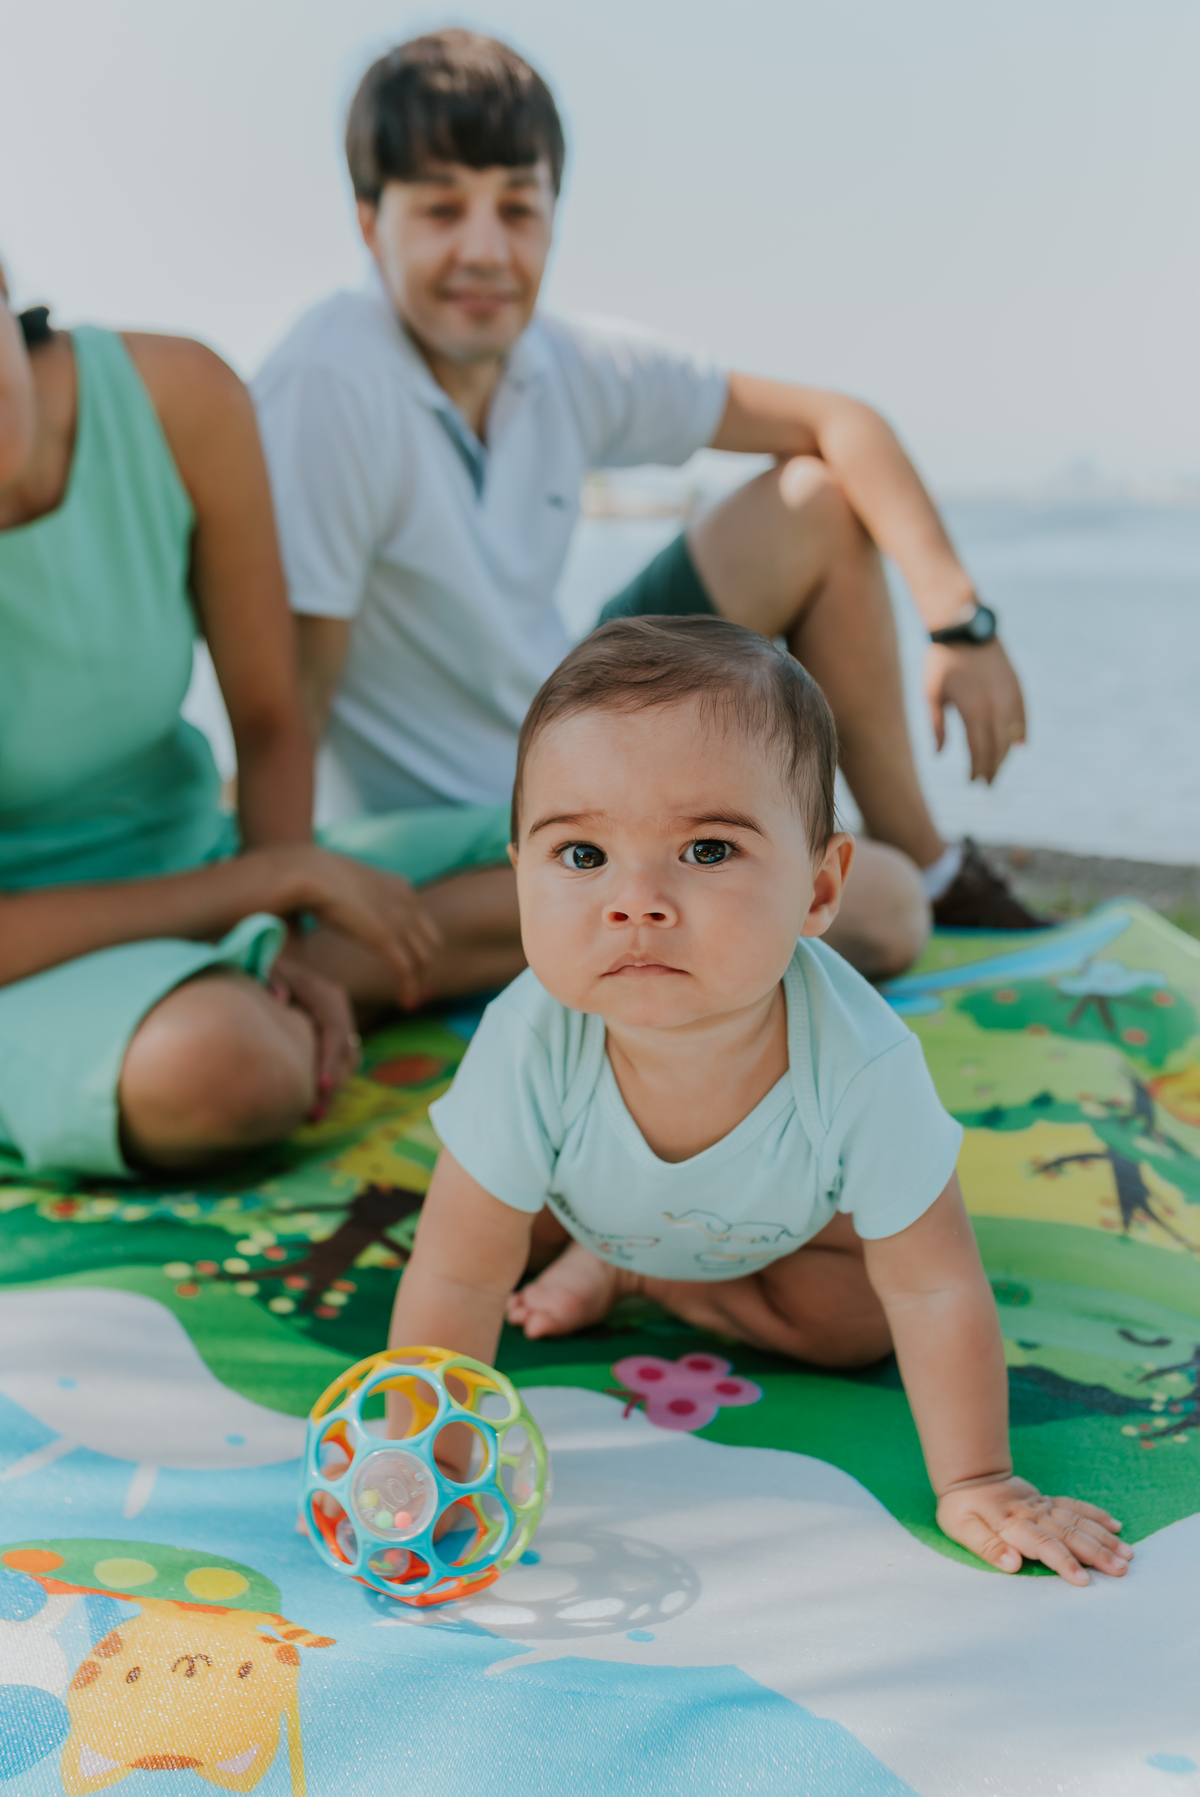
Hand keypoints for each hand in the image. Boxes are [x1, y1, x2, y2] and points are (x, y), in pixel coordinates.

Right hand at [261, 844, 442, 1010]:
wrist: (310, 872)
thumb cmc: (316, 877)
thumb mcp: (351, 887)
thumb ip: (360, 900)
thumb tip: (349, 911)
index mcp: (401, 888)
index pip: (424, 924)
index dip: (422, 948)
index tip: (417, 968)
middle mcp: (407, 903)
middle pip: (431, 944)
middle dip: (427, 969)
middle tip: (420, 990)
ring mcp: (398, 920)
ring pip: (423, 960)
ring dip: (419, 984)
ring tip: (411, 1001)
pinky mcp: (384, 937)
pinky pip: (406, 970)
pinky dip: (409, 989)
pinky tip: (405, 1002)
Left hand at [267, 953, 359, 1116]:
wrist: (272, 969)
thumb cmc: (266, 971)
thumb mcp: (268, 968)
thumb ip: (274, 979)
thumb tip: (279, 998)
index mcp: (328, 995)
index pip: (336, 1030)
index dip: (331, 1060)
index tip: (320, 1087)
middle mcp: (339, 1012)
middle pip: (346, 1053)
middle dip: (333, 1085)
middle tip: (315, 1113)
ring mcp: (339, 1027)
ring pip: (347, 1064)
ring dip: (332, 1091)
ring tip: (313, 1118)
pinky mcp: (332, 1041)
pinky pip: (338, 1067)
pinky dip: (327, 1087)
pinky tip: (311, 1109)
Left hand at [924, 639, 1025, 782]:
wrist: (964, 627)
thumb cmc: (941, 662)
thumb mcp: (932, 695)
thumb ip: (937, 726)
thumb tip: (940, 754)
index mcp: (973, 710)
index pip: (979, 750)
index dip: (976, 769)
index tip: (972, 782)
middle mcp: (996, 705)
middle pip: (998, 747)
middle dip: (993, 768)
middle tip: (987, 783)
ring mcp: (1009, 695)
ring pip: (1013, 734)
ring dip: (1006, 754)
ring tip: (998, 768)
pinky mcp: (1016, 685)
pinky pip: (1023, 715)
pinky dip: (1022, 732)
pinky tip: (1018, 746)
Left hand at [937, 1476, 1132, 1584]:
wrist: (970, 1474)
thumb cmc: (962, 1508)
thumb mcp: (961, 1528)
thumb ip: (986, 1546)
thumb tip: (1012, 1564)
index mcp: (1012, 1525)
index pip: (1043, 1544)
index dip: (1063, 1562)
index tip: (1084, 1580)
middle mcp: (1033, 1514)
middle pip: (1069, 1534)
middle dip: (1097, 1552)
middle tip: (1122, 1570)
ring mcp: (1043, 1506)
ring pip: (1077, 1521)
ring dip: (1103, 1538)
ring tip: (1127, 1555)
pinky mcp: (1047, 1501)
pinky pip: (1075, 1507)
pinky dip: (1096, 1515)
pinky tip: (1116, 1526)